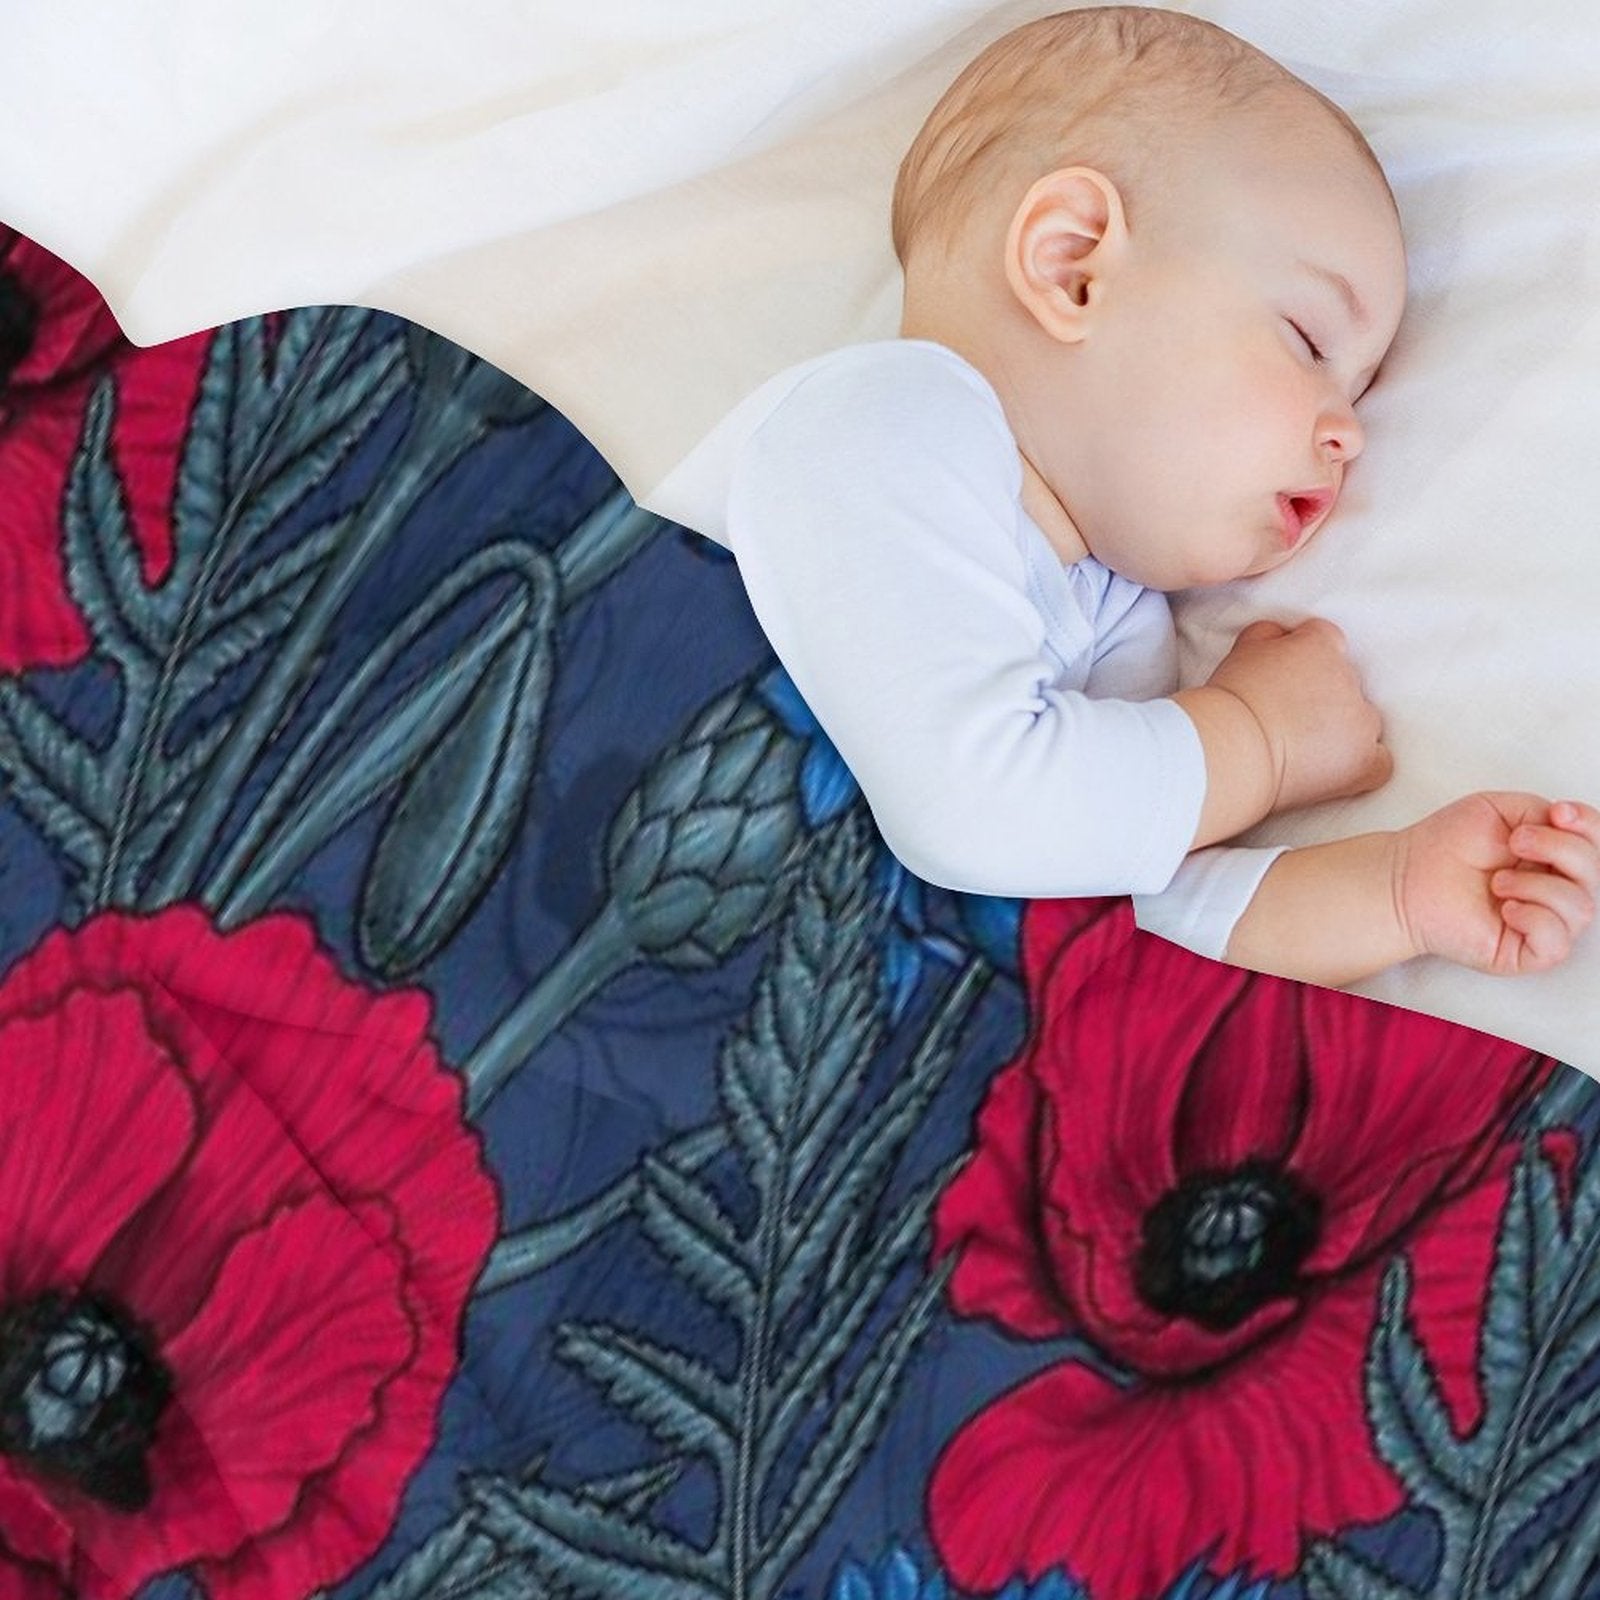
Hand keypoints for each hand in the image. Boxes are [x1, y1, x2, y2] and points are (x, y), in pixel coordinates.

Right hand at [1206, 618, 1390, 812]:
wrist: (1232, 748)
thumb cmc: (1230, 701)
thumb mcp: (1243, 649)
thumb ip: (1270, 635)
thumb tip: (1282, 636)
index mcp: (1322, 645)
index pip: (1326, 641)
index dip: (1304, 660)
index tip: (1286, 679)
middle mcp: (1349, 678)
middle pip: (1346, 682)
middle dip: (1323, 697)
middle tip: (1287, 717)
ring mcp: (1361, 721)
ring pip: (1363, 720)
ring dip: (1342, 730)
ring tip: (1304, 748)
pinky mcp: (1364, 761)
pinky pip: (1379, 761)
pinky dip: (1363, 764)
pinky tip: (1337, 770)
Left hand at [1394, 794, 1599, 974]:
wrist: (1405, 877)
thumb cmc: (1445, 846)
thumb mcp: (1499, 810)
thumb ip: (1542, 811)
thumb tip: (1569, 825)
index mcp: (1554, 857)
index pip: (1597, 845)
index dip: (1590, 826)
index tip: (1558, 813)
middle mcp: (1555, 890)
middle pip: (1596, 873)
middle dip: (1560, 849)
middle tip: (1515, 842)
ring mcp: (1543, 923)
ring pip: (1582, 908)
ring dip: (1537, 886)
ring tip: (1497, 881)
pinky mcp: (1525, 952)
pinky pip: (1557, 943)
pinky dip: (1535, 919)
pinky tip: (1505, 908)